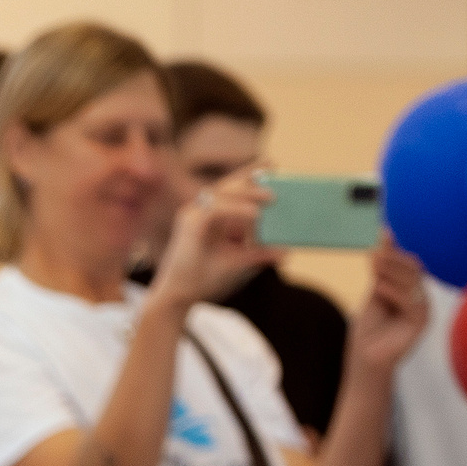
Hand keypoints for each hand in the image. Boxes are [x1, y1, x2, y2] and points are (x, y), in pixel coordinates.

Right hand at [150, 171, 278, 308]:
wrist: (179, 299)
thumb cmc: (203, 281)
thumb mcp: (240, 264)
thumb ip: (260, 254)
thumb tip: (287, 252)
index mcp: (209, 217)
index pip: (231, 191)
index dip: (250, 176)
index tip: (272, 166)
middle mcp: (199, 211)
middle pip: (228, 186)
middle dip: (251, 176)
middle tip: (274, 170)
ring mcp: (192, 215)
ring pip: (223, 193)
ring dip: (248, 192)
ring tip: (272, 197)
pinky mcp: (189, 224)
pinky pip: (216, 209)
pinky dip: (236, 209)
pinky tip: (255, 214)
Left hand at [347, 238, 430, 375]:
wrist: (366, 360)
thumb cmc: (368, 330)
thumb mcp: (374, 292)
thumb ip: (381, 268)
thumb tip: (385, 234)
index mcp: (411, 290)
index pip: (408, 263)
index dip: (396, 249)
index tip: (383, 233)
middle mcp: (420, 298)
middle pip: (413, 270)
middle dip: (393, 259)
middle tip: (375, 251)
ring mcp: (422, 310)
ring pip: (412, 283)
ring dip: (391, 270)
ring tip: (373, 263)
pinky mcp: (421, 324)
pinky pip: (411, 303)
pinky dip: (393, 292)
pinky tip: (378, 285)